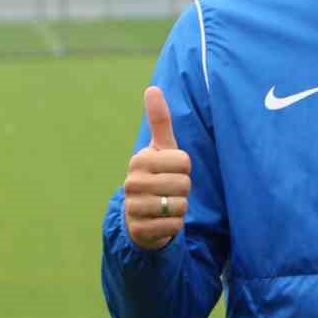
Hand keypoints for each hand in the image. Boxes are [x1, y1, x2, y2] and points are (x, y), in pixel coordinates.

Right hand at [123, 86, 191, 250]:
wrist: (139, 215)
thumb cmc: (156, 175)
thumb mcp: (160, 148)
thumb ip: (159, 120)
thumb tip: (152, 88)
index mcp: (139, 160)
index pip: (184, 161)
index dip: (185, 168)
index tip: (172, 170)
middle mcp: (132, 183)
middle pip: (183, 184)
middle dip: (183, 189)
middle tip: (170, 189)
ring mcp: (133, 207)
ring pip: (179, 206)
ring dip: (180, 207)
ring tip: (167, 204)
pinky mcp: (140, 230)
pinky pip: (174, 226)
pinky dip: (175, 225)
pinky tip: (164, 221)